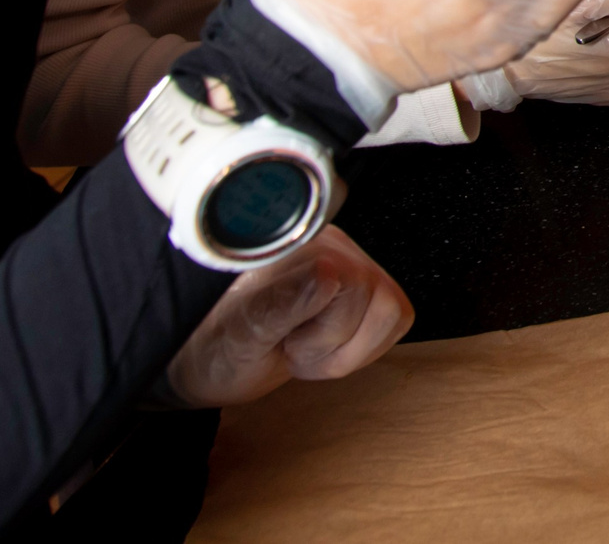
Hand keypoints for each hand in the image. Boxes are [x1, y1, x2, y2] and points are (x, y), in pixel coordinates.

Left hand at [160, 226, 411, 408]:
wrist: (210, 361)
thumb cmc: (215, 347)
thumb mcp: (239, 333)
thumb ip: (279, 303)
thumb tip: (326, 276)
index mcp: (298, 247)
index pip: (350, 282)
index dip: (325, 329)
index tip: (286, 342)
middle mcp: (332, 247)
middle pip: (377, 301)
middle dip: (333, 346)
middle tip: (291, 348)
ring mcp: (352, 267)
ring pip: (394, 311)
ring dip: (349, 350)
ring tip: (306, 346)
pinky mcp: (364, 290)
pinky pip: (397, 319)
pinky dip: (364, 349)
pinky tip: (323, 346)